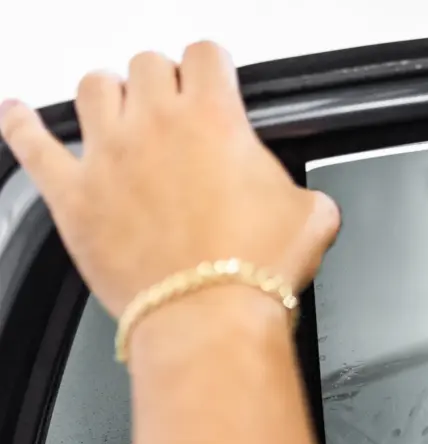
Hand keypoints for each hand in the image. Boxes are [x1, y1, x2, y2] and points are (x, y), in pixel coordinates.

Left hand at [0, 42, 338, 318]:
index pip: (204, 55)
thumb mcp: (313, 218)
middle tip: (174, 106)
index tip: (213, 78)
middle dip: (163, 80)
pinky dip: (23, 124)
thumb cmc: (255, 270)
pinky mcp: (73, 196)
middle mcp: (156, 125)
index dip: (211, 64)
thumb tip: (307, 200)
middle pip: (146, 64)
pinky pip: (32, 143)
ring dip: (110, 94)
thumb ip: (305, 191)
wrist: (211, 319)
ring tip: (120, 110)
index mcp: (214, 119)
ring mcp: (108, 157)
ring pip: (93, 88)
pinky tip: (20, 116)